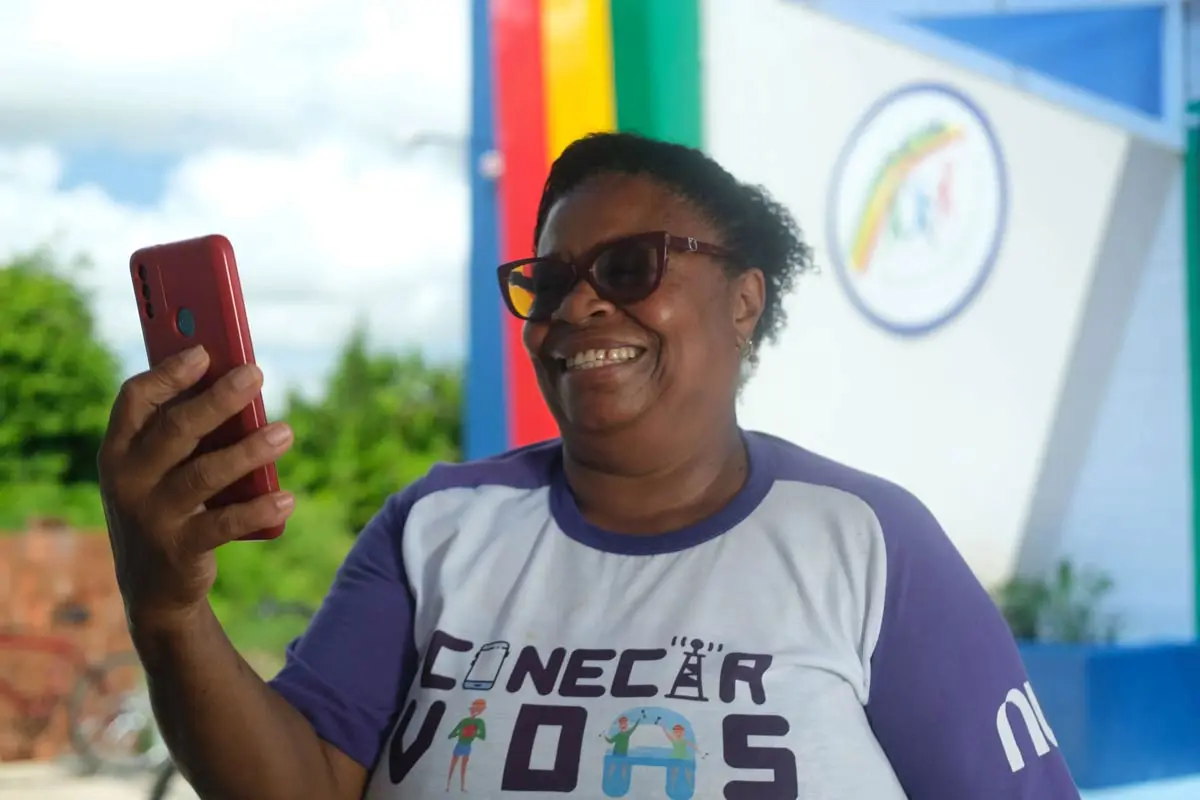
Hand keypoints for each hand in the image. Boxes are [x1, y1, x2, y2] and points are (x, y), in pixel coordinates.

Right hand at [97, 346, 294, 628]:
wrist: (152, 586)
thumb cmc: (165, 505)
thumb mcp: (160, 468)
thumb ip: (184, 431)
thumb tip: (234, 385)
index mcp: (119, 450)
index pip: (134, 400)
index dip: (169, 373)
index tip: (205, 351)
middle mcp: (127, 480)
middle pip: (175, 429)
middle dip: (218, 399)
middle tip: (256, 375)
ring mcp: (150, 516)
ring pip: (204, 474)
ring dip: (249, 451)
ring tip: (286, 432)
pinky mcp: (178, 549)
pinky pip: (223, 524)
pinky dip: (257, 509)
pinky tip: (286, 497)